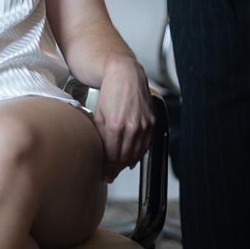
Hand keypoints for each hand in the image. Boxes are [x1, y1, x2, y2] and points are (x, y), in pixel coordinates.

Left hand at [93, 55, 154, 182]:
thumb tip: (101, 153)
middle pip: (124, 157)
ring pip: (136, 153)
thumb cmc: (110, 91)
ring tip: (119, 168)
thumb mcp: (98, 114)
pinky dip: (139, 154)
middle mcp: (132, 127)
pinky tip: (132, 158)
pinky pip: (146, 145)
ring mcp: (144, 125)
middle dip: (116, 168)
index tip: (104, 173)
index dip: (107, 168)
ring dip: (127, 163)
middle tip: (110, 174)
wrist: (125, 74)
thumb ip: (100, 136)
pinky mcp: (151, 122)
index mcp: (115, 126)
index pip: (112, 156)